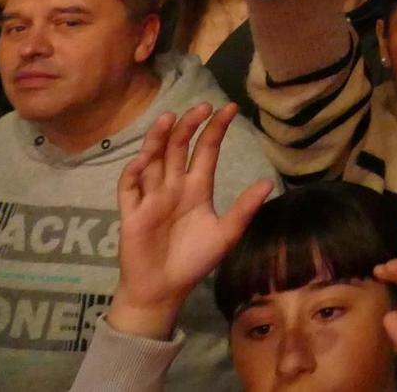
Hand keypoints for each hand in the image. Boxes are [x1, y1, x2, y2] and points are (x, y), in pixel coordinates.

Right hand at [108, 105, 273, 338]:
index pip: (205, 150)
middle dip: (188, 126)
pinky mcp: (132, 214)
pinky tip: (143, 161)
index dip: (215, 130)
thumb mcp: (226, 234)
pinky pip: (129, 189)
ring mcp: (151, 197)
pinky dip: (133, 173)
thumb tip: (268, 182)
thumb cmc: (195, 260)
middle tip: (202, 106)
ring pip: (152, 160)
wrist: (164, 290)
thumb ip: (244, 208)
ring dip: (158, 139)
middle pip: (178, 148)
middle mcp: (173, 186)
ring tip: (168, 118)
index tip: (230, 108)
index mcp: (197, 188)